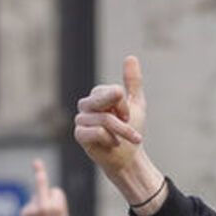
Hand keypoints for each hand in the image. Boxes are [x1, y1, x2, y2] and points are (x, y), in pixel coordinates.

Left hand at [19, 160, 68, 215]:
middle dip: (40, 174)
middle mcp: (44, 207)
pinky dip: (30, 213)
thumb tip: (37, 190)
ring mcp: (33, 210)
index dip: (56, 198)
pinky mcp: (24, 214)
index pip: (56, 191)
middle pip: (42, 184)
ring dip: (37, 206)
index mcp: (58, 207)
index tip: (57, 205)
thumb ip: (53, 202)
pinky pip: (28, 207)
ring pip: (35, 198)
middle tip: (36, 161)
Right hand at [74, 56, 166, 212]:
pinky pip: (95, 132)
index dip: (124, 106)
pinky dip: (109, 139)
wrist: (128, 158)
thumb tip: (131, 57)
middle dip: (122, 119)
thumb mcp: (136, 104)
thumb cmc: (131, 131)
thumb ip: (132, 82)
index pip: (112, 92)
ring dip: (122, 132)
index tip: (127, 116)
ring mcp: (81, 119)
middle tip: (131, 128)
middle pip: (104, 102)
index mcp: (98, 95)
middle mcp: (86, 105)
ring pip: (103, 120)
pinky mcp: (79, 135)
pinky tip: (111, 144)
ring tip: (125, 140)